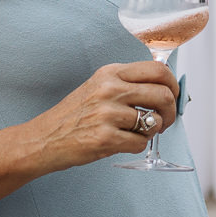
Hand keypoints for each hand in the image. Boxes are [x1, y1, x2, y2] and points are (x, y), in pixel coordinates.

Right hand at [31, 61, 179, 171]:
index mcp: (110, 73)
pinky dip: (138, 146)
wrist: (43, 139)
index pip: (157, 69)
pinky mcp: (105, 138)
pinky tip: (124, 143)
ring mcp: (107, 113)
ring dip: (152, 131)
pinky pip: (141, 143)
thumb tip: (163, 88)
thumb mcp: (98, 87)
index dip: (172, 85)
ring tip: (138, 133)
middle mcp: (109, 89)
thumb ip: (127, 84)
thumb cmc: (73, 116)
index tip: (172, 96)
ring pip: (154, 121)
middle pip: (162, 94)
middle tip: (164, 120)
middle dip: (170, 111)